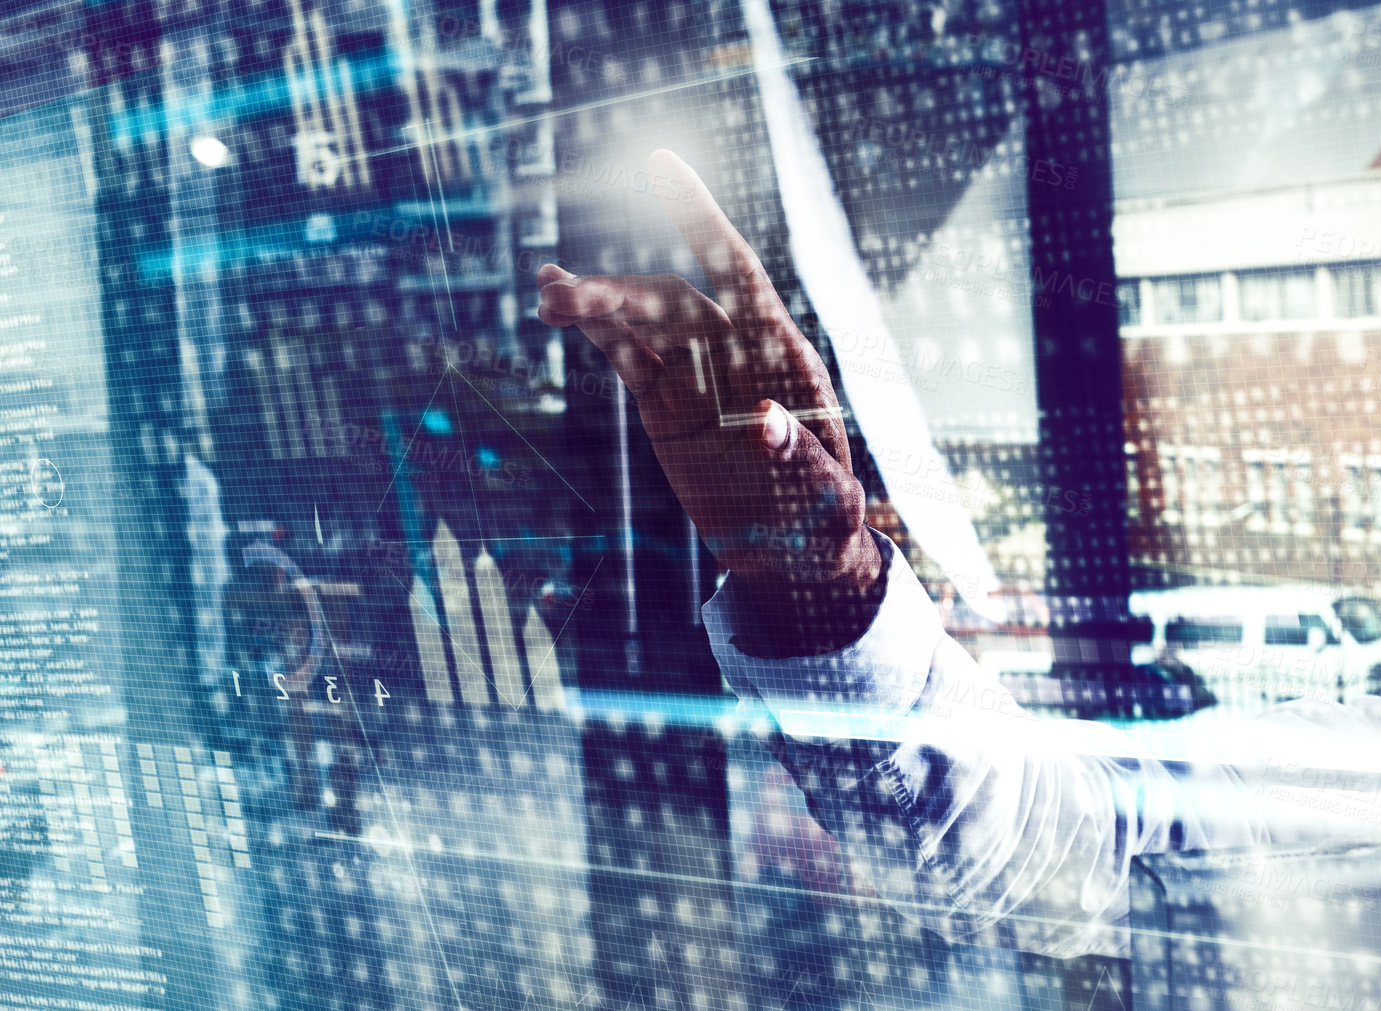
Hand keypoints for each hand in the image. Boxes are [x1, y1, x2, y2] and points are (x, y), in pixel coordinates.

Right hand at [535, 151, 882, 633]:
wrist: (794, 557)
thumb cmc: (825, 522)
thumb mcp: (824, 498)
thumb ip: (797, 460)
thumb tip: (762, 422)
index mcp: (783, 358)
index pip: (738, 272)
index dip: (700, 221)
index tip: (658, 167)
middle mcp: (737, 353)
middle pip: (671, 302)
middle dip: (620, 292)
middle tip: (563, 296)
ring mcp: (696, 375)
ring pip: (640, 322)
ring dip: (594, 303)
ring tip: (546, 295)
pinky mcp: (665, 404)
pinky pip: (625, 356)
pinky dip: (593, 330)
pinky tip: (555, 305)